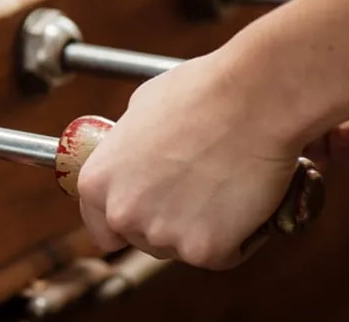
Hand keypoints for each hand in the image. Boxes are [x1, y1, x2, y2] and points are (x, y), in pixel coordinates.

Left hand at [76, 53, 304, 268]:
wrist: (252, 100)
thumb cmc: (200, 93)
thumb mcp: (139, 109)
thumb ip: (126, 148)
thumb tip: (132, 158)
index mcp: (96, 182)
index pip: (102, 227)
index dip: (128, 220)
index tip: (149, 211)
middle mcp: (122, 213)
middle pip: (143, 239)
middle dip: (166, 222)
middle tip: (196, 190)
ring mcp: (163, 235)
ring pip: (182, 248)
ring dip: (200, 229)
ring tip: (222, 186)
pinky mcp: (205, 250)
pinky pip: (222, 255)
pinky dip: (236, 238)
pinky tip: (244, 202)